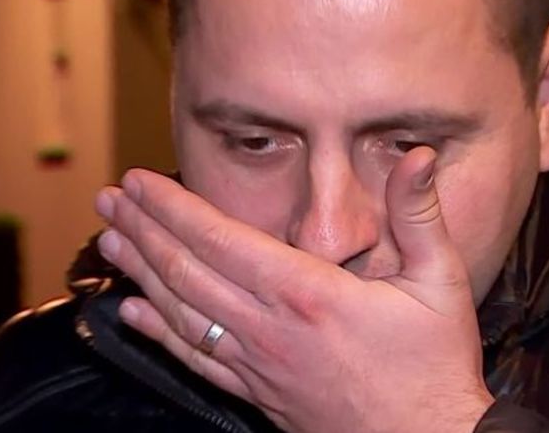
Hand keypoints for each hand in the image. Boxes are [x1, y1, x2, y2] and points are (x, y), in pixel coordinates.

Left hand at [94, 147, 493, 432]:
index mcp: (309, 295)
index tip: (139, 181)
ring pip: (181, 313)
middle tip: (108, 200)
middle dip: (142, 230)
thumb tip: (417, 156)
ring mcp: (259, 365)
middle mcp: (271, 329)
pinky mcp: (258, 392)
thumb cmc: (433, 367)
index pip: (222, 240)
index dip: (174, 207)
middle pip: (187, 271)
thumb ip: (420, 216)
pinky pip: (195, 359)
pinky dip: (158, 333)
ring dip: (140, 273)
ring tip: (109, 242)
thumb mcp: (440, 284)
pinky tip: (131, 314)